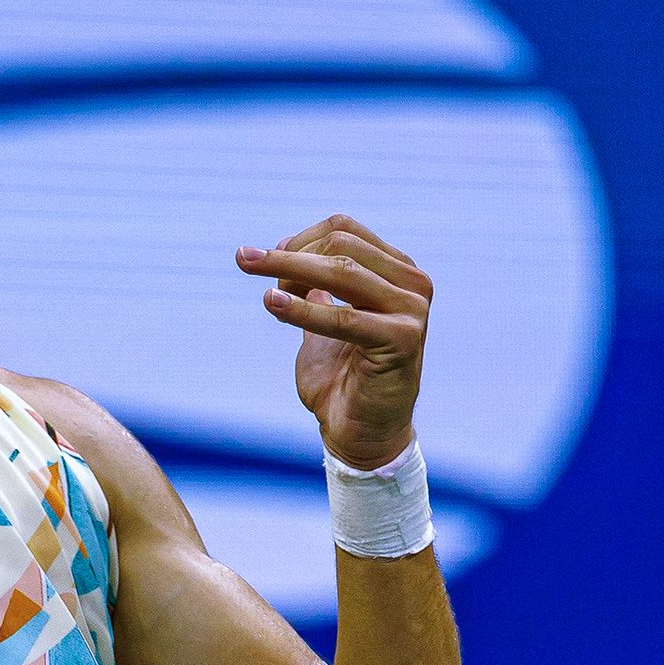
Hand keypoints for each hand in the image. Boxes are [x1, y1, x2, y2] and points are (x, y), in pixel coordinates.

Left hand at [235, 216, 433, 470]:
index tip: (265, 260)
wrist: (361, 434)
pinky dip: (302, 309)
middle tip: (251, 269)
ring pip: (341, 272)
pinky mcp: (400, 340)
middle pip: (340, 246)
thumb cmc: (341, 380)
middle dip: (289, 257)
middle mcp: (412, 285)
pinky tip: (273, 305)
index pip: (344, 231)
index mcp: (397, 272)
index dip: (299, 240)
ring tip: (258, 282)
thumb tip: (285, 250)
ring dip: (289, 272)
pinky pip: (342, 316)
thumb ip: (313, 286)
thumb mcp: (324, 322)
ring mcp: (411, 311)